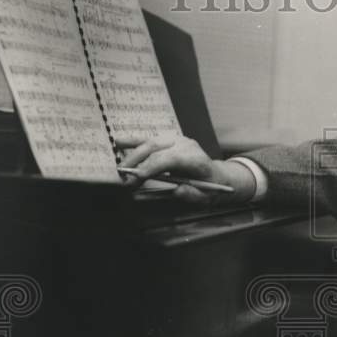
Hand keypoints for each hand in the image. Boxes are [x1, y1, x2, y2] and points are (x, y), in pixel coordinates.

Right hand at [118, 137, 256, 203]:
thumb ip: (191, 194)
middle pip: (157, 149)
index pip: (170, 158)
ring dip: (133, 153)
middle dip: (138, 163)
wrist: (217, 176)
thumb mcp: (205, 196)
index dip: (153, 167)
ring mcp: (176, 140)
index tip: (137, 177)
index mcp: (196, 158)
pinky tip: (119, 142)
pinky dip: (134, 141)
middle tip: (124, 178)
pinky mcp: (169, 140)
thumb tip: (177, 190)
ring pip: (151, 143)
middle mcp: (186, 145)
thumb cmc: (209, 187)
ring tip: (119, 165)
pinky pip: (149, 140)